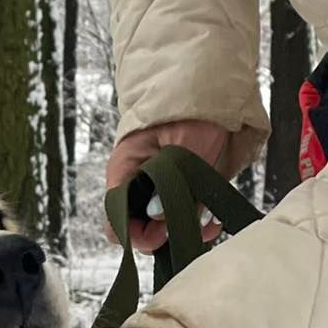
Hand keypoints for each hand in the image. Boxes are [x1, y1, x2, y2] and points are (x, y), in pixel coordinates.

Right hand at [107, 119, 231, 252]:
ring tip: (208, 225)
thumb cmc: (192, 110)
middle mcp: (137, 184)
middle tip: (190, 228)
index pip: (114, 217)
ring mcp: (158, 190)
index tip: (161, 232)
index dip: (135, 233)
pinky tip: (213, 221)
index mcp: (125, 170)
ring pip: (162, 228)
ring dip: (184, 232)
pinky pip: (182, 219)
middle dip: (163, 236)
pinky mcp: (179, 192)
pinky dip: (197, 226)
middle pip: (138, 228)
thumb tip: (158, 216)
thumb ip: (170, 183)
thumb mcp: (184, 145)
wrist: (212, 91)